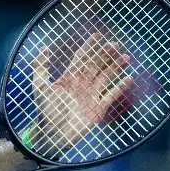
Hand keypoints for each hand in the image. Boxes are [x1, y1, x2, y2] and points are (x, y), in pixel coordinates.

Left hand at [31, 32, 132, 153]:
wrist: (52, 134)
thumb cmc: (45, 111)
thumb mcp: (40, 87)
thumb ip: (40, 68)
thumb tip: (44, 48)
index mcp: (69, 77)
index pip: (81, 58)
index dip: (89, 46)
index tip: (98, 35)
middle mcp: (82, 84)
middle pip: (96, 65)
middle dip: (105, 54)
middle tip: (115, 44)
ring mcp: (91, 95)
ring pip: (106, 76)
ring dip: (115, 66)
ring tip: (126, 56)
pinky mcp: (99, 108)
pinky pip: (112, 95)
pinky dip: (120, 87)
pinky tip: (129, 77)